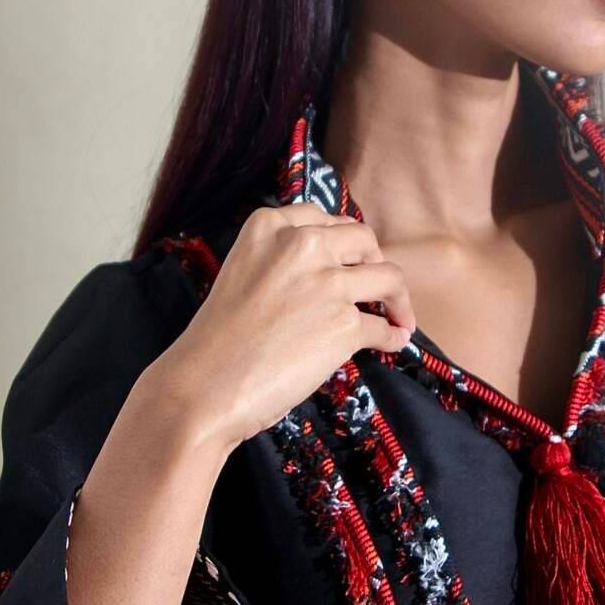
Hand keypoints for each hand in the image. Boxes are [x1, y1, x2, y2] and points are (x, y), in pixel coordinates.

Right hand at [152, 201, 416, 448]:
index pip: (324, 219)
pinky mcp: (344, 324)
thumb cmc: (216, 341)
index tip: (350, 259)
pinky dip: (392, 336)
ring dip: (399, 299)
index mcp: (269, 226)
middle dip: (375, 263)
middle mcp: (302, 244)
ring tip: (400, 316)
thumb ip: (280, 261)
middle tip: (378, 287)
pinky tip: (393, 342)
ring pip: (388, 277)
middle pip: (364, 240)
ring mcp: (327, 282)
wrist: (205, 386)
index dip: (344, 242)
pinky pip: (383, 327)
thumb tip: (329, 273)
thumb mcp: (242, 274)